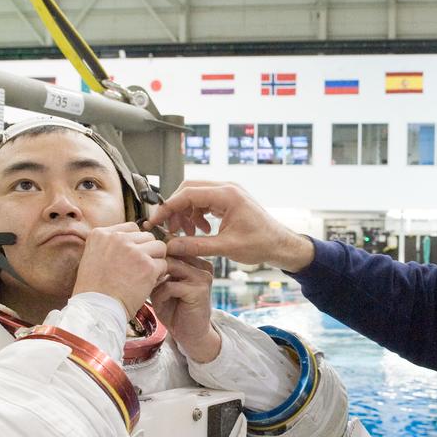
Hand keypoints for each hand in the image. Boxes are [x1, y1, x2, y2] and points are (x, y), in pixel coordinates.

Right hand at [72, 222, 166, 316]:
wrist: (96, 309)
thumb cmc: (94, 289)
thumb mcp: (93, 257)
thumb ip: (111, 245)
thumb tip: (132, 239)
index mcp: (101, 234)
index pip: (132, 227)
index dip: (136, 242)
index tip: (132, 257)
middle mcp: (117, 238)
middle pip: (147, 236)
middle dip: (147, 251)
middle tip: (139, 268)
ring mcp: (133, 251)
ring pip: (159, 247)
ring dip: (155, 261)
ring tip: (145, 275)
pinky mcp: (147, 266)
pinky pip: (163, 264)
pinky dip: (159, 275)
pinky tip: (148, 283)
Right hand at [148, 181, 314, 271]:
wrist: (280, 245)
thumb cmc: (262, 244)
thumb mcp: (226, 247)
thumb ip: (196, 246)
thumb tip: (172, 247)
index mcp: (227, 195)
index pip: (188, 193)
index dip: (168, 208)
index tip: (156, 221)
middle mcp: (227, 189)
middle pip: (189, 190)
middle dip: (176, 210)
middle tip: (169, 229)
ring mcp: (228, 193)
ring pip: (195, 197)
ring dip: (186, 214)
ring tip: (187, 234)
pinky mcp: (228, 201)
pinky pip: (204, 202)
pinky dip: (197, 215)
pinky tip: (200, 232)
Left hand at [150, 256, 221, 362]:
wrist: (190, 334)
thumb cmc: (175, 309)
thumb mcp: (164, 285)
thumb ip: (160, 269)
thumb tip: (145, 254)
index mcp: (196, 261)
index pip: (174, 246)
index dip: (156, 255)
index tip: (143, 266)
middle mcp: (203, 265)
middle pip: (171, 253)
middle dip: (155, 267)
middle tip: (147, 282)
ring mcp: (203, 277)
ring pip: (169, 266)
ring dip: (157, 280)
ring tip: (154, 293)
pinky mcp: (199, 290)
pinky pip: (170, 286)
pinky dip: (160, 295)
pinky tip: (160, 303)